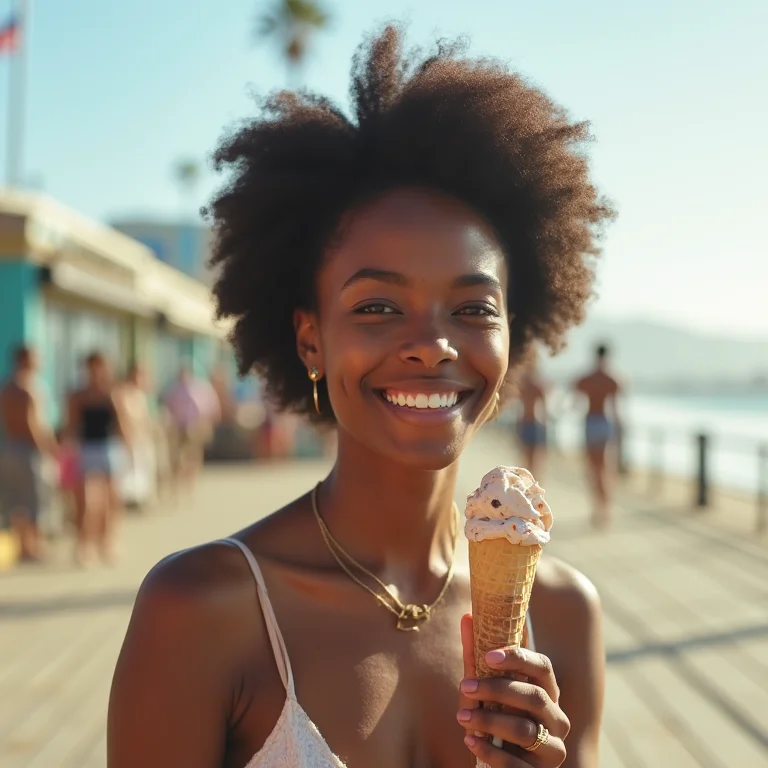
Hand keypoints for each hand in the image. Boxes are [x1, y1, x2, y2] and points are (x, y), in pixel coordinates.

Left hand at [458, 614, 569, 766]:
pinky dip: (490, 751)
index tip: (489, 655)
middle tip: (465, 686)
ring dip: (489, 721)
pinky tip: (470, 742)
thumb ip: (477, 658)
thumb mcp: (484, 690)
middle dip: (497, 689)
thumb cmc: (494, 721)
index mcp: (547, 693)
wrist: (500, 767)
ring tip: (462, 716)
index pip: (543, 668)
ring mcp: (553, 750)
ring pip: (526, 731)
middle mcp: (557, 720)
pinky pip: (516, 763)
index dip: (519, 657)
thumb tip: (467, 616)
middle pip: (535, 697)